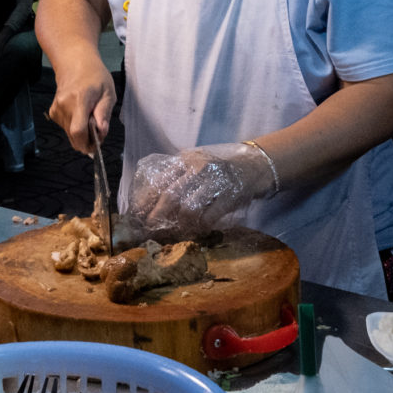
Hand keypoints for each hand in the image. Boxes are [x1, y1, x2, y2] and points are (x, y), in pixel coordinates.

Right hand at [45, 59, 116, 154]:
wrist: (75, 64)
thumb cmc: (94, 76)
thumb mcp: (108, 92)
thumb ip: (104, 113)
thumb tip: (101, 131)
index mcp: (80, 99)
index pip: (78, 130)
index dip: (87, 143)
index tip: (96, 145)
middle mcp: (65, 105)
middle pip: (73, 136)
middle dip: (87, 141)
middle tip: (98, 132)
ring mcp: (56, 109)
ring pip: (70, 134)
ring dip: (82, 133)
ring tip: (90, 118)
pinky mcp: (53, 112)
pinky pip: (66, 128)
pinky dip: (75, 127)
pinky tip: (80, 115)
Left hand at [126, 142, 277, 236]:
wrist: (254, 166)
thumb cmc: (217, 169)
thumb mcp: (194, 164)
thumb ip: (175, 177)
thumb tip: (148, 202)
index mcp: (184, 160)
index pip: (158, 180)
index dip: (145, 201)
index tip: (137, 215)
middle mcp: (198, 167)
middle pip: (170, 195)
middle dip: (157, 216)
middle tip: (151, 229)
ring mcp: (214, 181)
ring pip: (188, 208)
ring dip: (178, 225)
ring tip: (173, 232)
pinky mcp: (229, 195)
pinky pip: (208, 216)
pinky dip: (199, 227)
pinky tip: (195, 231)